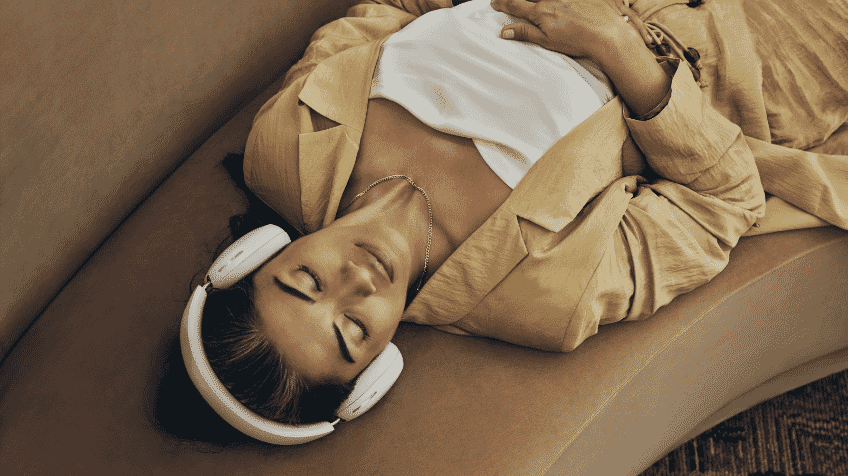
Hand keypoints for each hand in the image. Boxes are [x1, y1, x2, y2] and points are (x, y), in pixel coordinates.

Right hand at [490, 0, 634, 59]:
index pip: (516, 5)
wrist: (606, 34)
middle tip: (508, 1)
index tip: (494, 3)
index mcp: (541, 12)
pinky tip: (555, 4)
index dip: (503, 3)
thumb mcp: (547, 41)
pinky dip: (553, 1)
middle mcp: (552, 0)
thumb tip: (505, 31)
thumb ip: (526, 33)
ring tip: (531, 3)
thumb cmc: (578, 40)